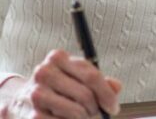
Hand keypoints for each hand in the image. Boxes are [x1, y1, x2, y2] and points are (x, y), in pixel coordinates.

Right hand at [0, 49, 120, 118]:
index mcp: (58, 57)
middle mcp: (44, 72)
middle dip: (96, 108)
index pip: (92, 76)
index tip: (113, 107)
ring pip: (76, 110)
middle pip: (85, 94)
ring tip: (82, 116)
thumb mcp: (76, 77)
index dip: (107, 94)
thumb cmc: (57, 87)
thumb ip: (99, 80)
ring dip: (84, 118)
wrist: (23, 101)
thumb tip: (117, 87)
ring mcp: (36, 93)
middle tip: (98, 114)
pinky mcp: (33, 114)